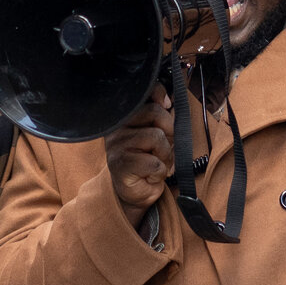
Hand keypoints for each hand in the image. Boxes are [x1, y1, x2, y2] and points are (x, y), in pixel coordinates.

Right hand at [103, 87, 173, 226]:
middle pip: (155, 112)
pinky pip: (155, 162)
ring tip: (156, 163)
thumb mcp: (160, 135)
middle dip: (169, 132)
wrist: (136, 192)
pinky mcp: (121, 164)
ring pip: (157, 137)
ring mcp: (116, 145)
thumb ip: (163, 117)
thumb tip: (169, 101)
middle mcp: (117, 128)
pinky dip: (160, 172)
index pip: (143, 92)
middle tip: (163, 148)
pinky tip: (149, 175)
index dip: (159, 94)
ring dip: (165, 155)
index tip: (167, 105)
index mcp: (126, 117)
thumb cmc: (149, 161)